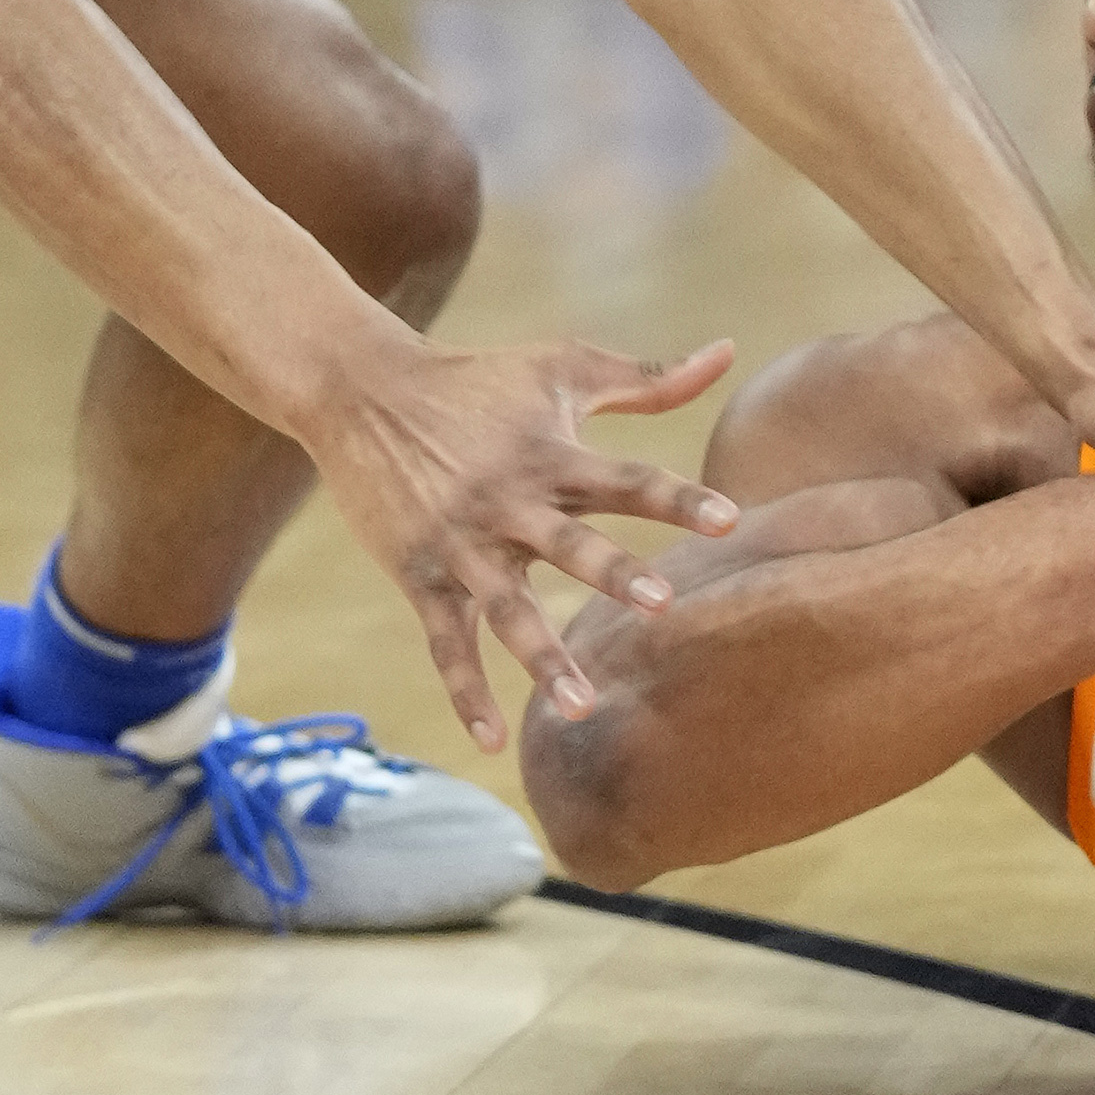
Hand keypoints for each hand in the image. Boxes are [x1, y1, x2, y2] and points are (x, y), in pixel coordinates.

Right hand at [306, 335, 743, 753]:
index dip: (678, 500)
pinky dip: (465, 692)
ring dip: (542, 658)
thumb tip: (727, 352)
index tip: (731, 520)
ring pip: (507, 610)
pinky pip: (445, 643)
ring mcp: (462, 545)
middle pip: (570, 544)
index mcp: (552, 454)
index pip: (627, 481)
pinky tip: (492, 741)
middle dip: (613, 575)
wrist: (363, 391)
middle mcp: (509, 503)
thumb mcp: (562, 367)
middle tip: (661, 605)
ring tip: (580, 706)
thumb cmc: (478, 379)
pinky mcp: (421, 575)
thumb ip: (649, 378)